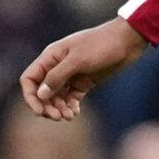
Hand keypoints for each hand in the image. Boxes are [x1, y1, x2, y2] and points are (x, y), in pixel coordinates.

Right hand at [20, 18, 147, 119]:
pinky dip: (70, 106)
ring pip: (56, 96)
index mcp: (51, 57)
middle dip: (47, 106)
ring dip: (59, 108)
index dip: (31, 96)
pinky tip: (75, 112)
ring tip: (69, 116)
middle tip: (58, 117)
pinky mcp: (84, 81)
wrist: (128, 41)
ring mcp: (71, 74)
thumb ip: (58, 76)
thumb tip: (41, 94)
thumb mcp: (79, 60)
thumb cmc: (102, 45)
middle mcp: (58, 66)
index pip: (30, 79)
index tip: (39, 111)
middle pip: (42, 91)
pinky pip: (71, 97)